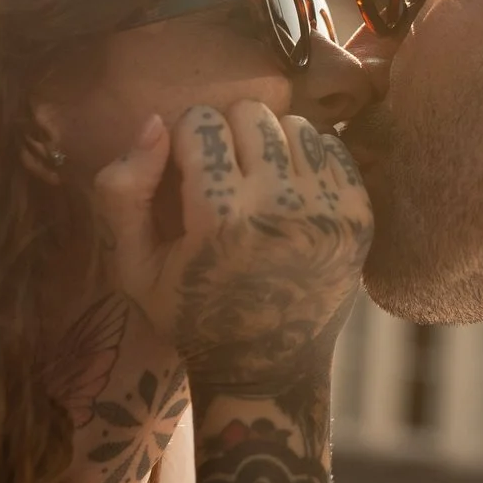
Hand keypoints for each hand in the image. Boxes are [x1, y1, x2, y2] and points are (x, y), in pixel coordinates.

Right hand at [91, 102, 370, 399]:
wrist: (267, 368)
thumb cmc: (190, 314)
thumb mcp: (133, 267)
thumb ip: (122, 190)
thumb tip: (155, 121)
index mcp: (221, 219)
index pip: (201, 122)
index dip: (185, 140)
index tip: (187, 171)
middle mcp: (281, 208)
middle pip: (251, 114)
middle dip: (228, 133)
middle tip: (223, 174)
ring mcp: (329, 212)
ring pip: (295, 125)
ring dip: (271, 144)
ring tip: (258, 182)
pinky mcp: (360, 217)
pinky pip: (332, 148)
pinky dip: (307, 160)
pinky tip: (291, 194)